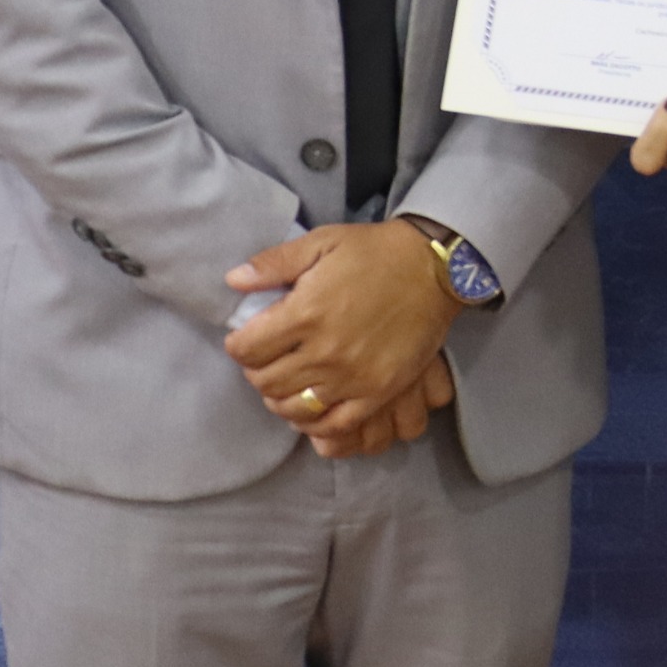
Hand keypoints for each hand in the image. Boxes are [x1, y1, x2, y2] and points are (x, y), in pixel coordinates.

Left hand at [224, 217, 461, 456]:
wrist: (433, 268)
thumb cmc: (374, 252)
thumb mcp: (321, 242)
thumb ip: (274, 263)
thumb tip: (233, 280)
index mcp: (305, 313)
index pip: (247, 349)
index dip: (238, 345)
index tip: (245, 339)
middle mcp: (324, 351)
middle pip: (266, 382)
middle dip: (256, 371)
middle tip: (266, 358)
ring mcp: (352, 377)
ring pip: (293, 407)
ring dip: (280, 397)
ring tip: (286, 381)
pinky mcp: (377, 392)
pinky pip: (334, 424)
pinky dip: (314, 423)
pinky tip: (311, 407)